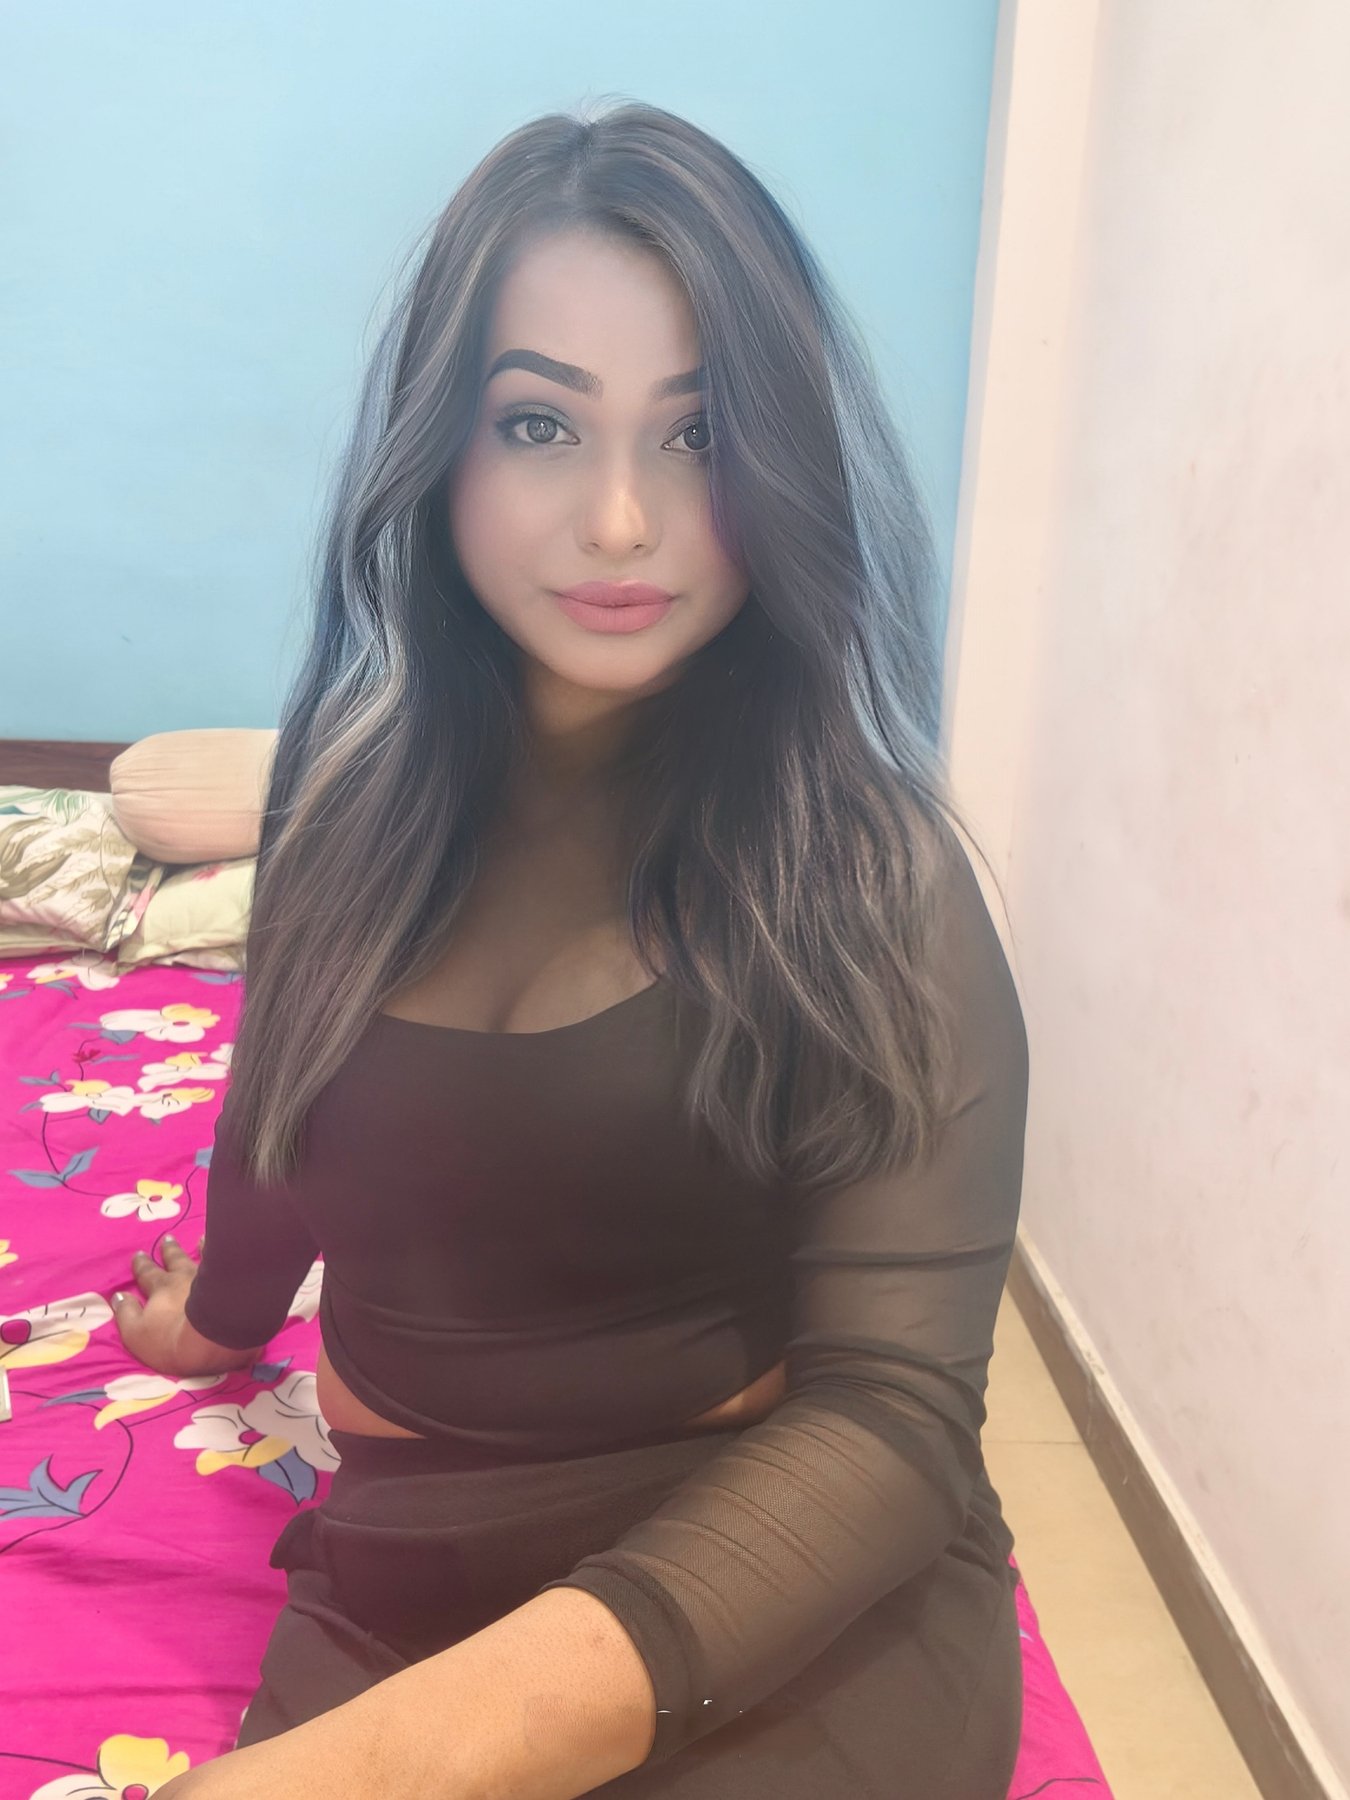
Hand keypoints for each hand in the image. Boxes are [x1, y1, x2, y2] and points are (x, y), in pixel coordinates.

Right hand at [110, 1234, 258, 1377]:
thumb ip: (126, 1314)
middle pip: (175, 1261)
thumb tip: (117, 1295)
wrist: (215, 1338)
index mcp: (161, 1289)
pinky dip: (224, 1252)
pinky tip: (228, 1245)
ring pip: (202, 1257)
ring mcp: (210, 1277)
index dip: (142, 1266)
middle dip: (168, 1251)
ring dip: (199, 1248)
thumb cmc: (172, 1340)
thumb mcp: (137, 1334)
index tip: (138, 1254)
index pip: (148, 1275)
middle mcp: (185, 1277)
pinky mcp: (230, 1281)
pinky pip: (226, 1261)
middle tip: (167, 1239)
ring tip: (200, 1238)